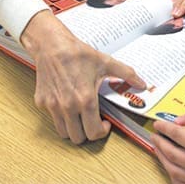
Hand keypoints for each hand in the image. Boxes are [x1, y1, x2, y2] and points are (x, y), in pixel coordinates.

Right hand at [20, 11, 145, 143]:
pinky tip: (68, 104)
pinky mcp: (42, 102)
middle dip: (88, 133)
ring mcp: (53, 106)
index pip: (94, 132)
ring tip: (81, 116)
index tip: (104, 124)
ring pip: (64, 133)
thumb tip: (142, 84)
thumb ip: (126, 74)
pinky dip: (61, 117)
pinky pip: (53, 119)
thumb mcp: (105, 62)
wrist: (52, 45)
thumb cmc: (77, 53)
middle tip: (93, 122)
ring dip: (74, 129)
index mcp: (85, 99)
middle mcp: (68, 106)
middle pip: (79, 138)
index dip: (102, 132)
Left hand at [152, 106, 184, 183]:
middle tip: (155, 134)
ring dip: (163, 159)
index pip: (176, 135)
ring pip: (174, 171)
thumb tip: (179, 119)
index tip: (158, 123)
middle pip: (171, 154)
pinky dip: (173, 176)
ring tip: (160, 149)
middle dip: (160, 142)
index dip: (164, 128)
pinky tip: (171, 167)